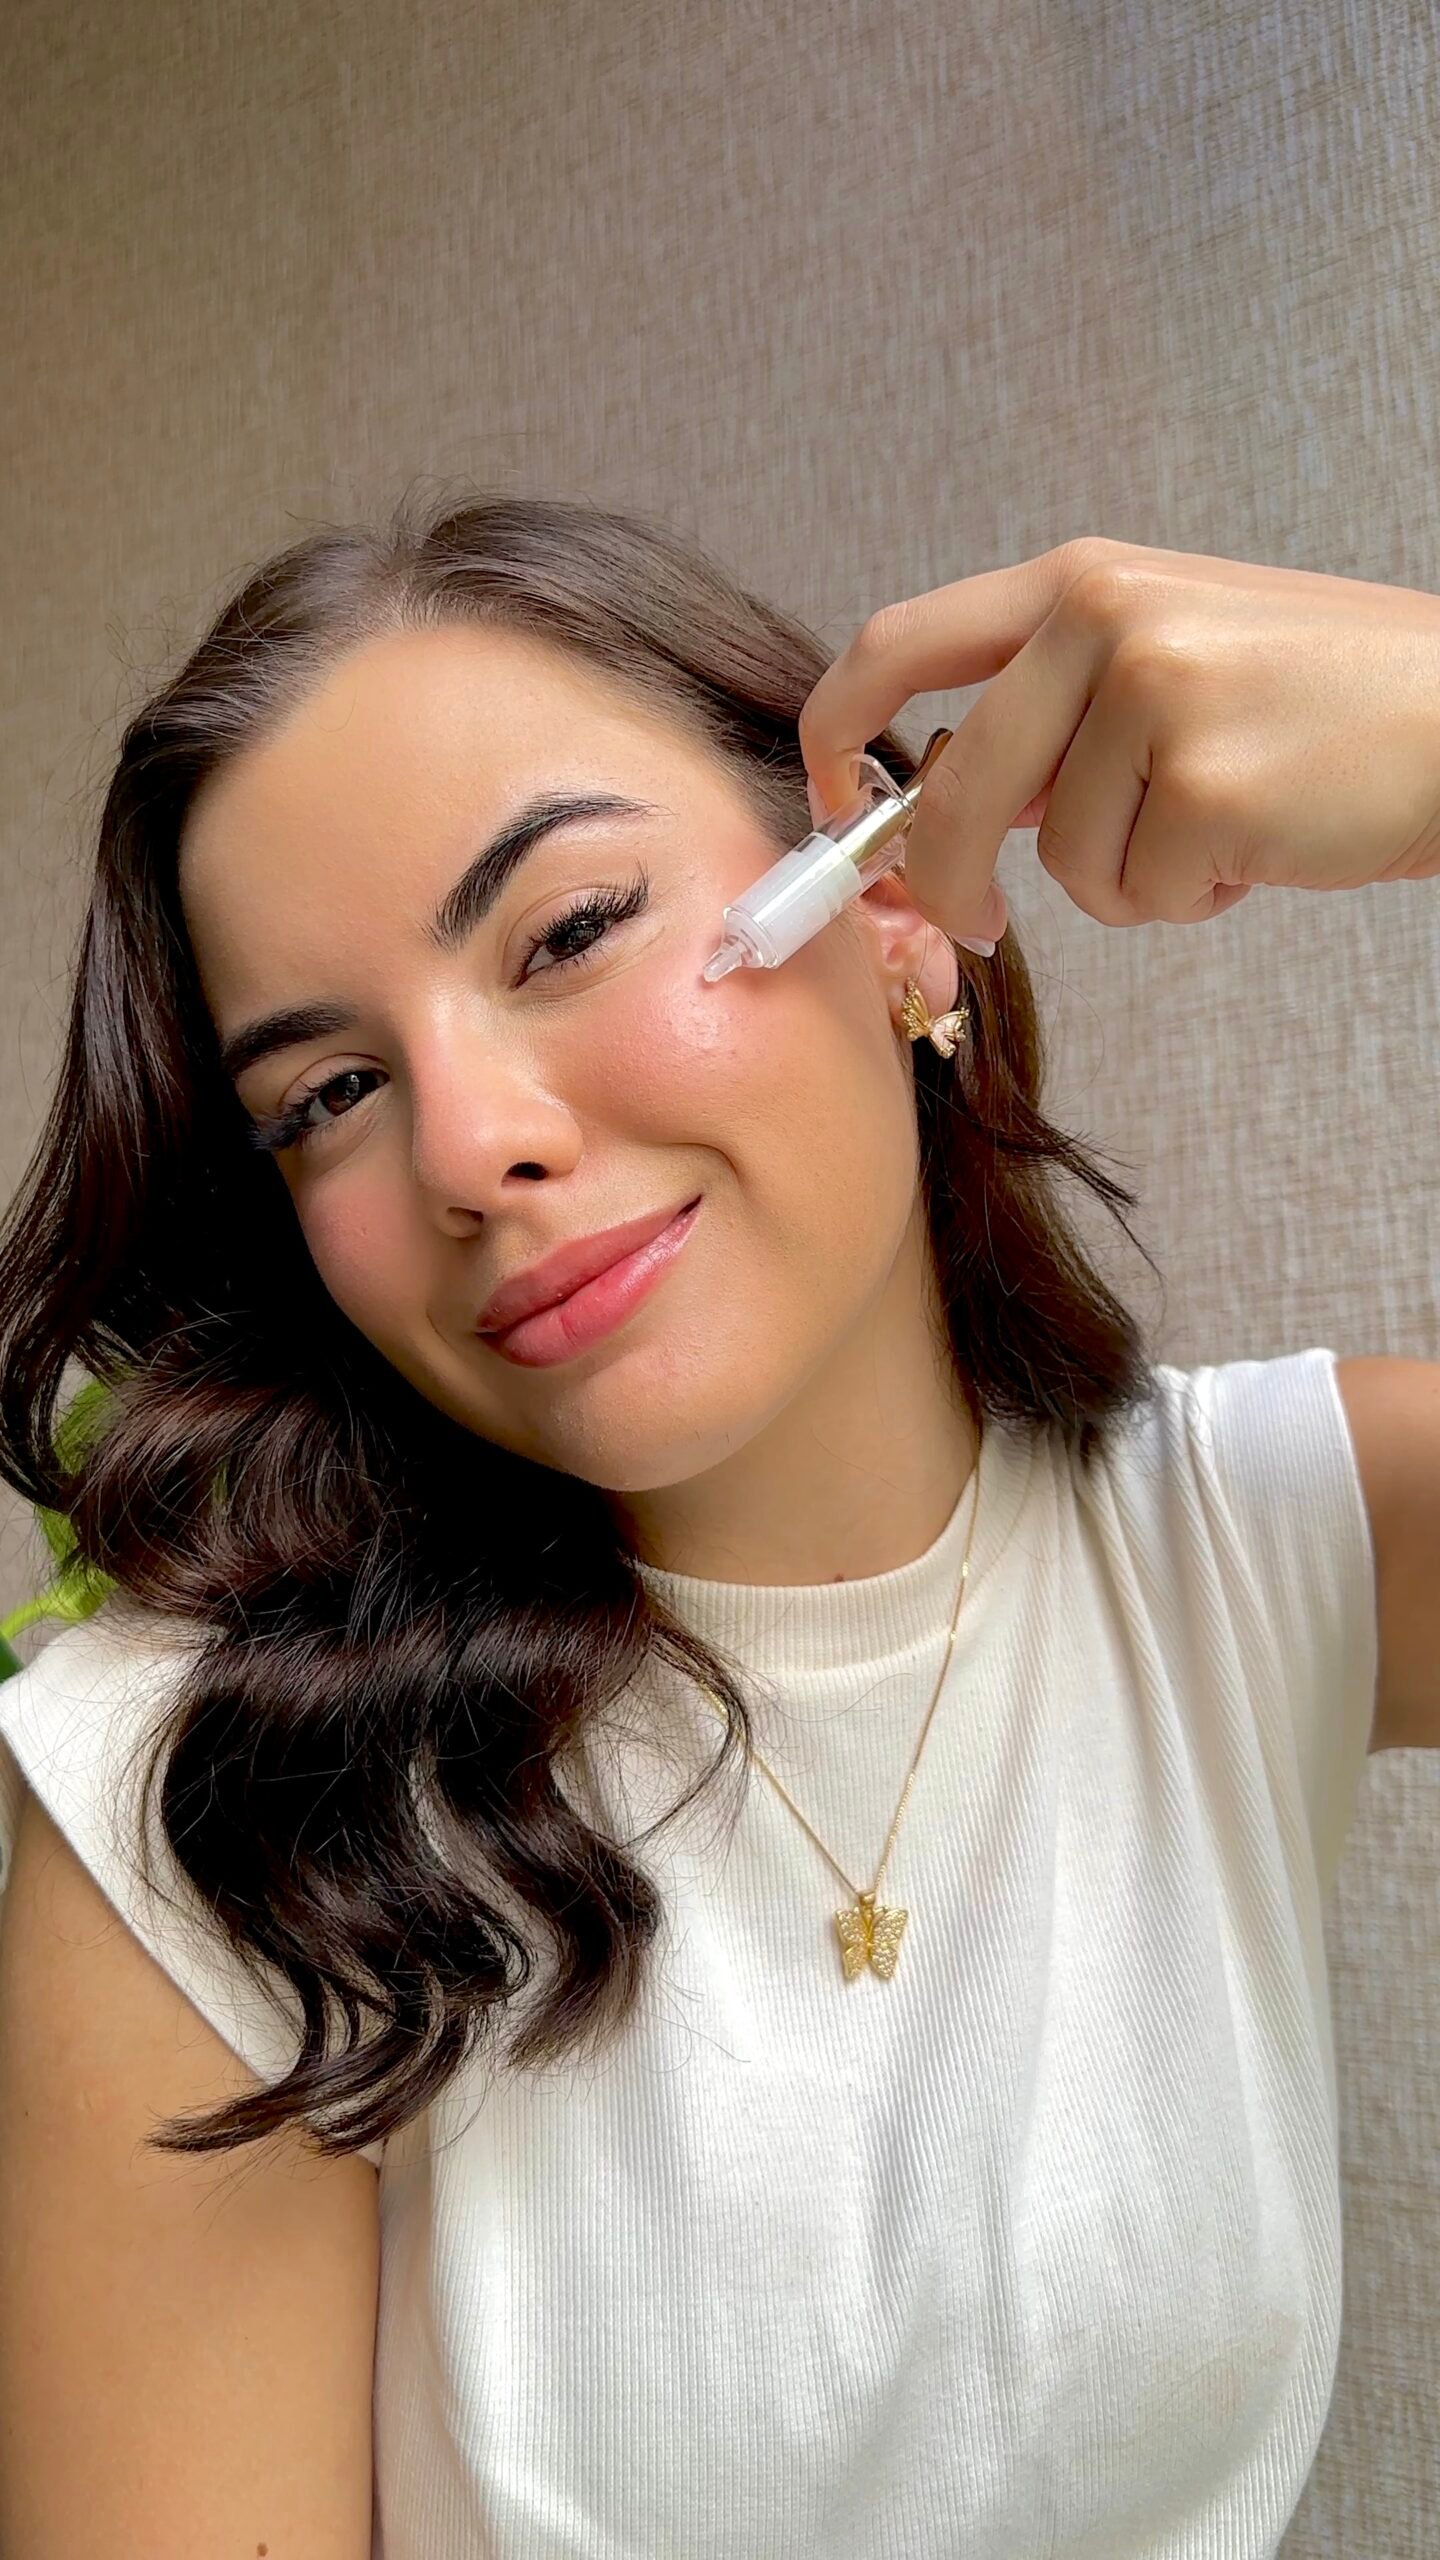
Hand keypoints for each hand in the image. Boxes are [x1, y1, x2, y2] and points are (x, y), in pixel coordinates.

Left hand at [797, 537, 1439, 944]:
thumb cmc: (1319, 701)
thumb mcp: (1169, 656)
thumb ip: (1053, 709)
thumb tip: (939, 797)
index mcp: (1080, 581)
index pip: (895, 644)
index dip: (833, 736)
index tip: (836, 808)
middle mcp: (1105, 620)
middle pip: (950, 789)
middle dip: (942, 881)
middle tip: (975, 923)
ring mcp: (1155, 698)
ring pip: (1058, 860)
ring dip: (1128, 879)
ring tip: (1218, 829)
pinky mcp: (1206, 786)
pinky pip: (1138, 895)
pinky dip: (1190, 900)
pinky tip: (1258, 847)